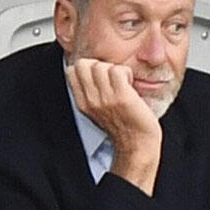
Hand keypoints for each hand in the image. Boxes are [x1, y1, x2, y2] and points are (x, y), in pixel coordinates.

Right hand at [66, 58, 161, 194]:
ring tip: (123, 83)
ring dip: (115, 69)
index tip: (101, 78)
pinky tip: (131, 85)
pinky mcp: (122, 97)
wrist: (137, 145)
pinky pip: (118, 70)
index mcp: (83, 103)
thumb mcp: (99, 110)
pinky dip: (126, 73)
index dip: (88, 68)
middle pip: (83, 64)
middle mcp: (91, 100)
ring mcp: (105, 99)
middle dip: (99, 66)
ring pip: (100, 65)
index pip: (72, 70)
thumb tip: (93, 70)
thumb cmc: (124, 127)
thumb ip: (92, 92)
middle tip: (112, 79)